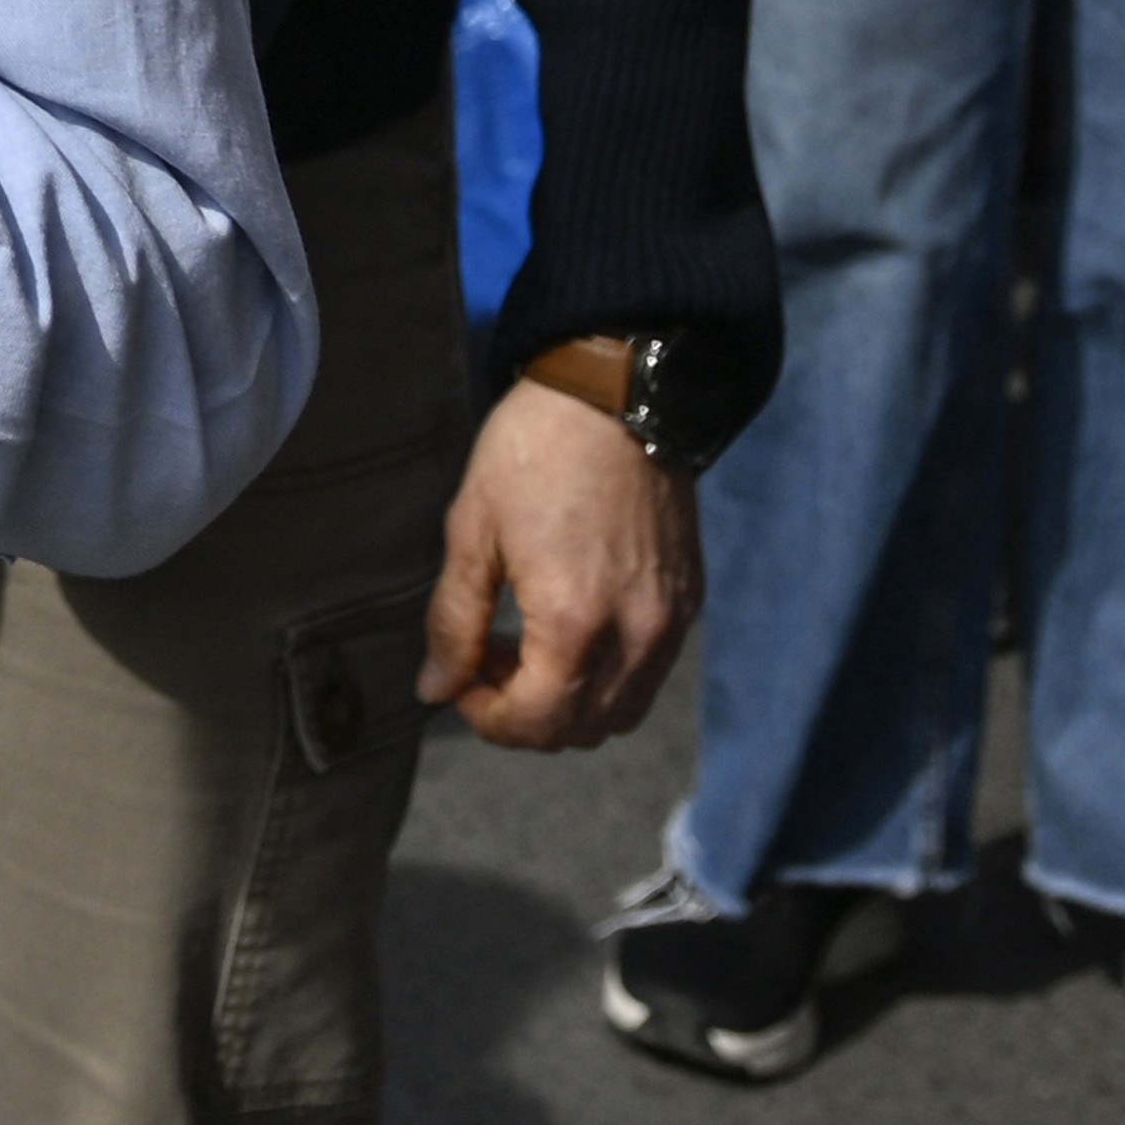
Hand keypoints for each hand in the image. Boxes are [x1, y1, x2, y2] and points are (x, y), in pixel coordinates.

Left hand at [425, 382, 702, 749]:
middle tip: (487, 662)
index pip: (537, 723)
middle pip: (582, 731)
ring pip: (621, 712)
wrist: (618, 393)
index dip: (489, 720)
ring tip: (528, 648)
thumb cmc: (533, 451)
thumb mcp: (472, 530)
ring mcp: (670, 623)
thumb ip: (453, 620)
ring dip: (569, 704)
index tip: (460, 684)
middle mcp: (635, 636)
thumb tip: (435, 687)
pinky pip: (650, 674)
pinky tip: (573, 627)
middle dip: (525, 716)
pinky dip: (608, 677)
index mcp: (575, 621)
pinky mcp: (689, 602)